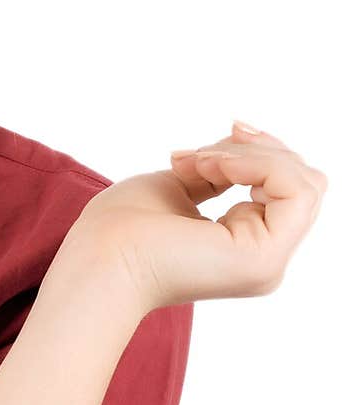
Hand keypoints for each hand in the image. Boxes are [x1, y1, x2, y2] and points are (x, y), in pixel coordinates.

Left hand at [65, 122, 327, 311]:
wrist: (98, 259)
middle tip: (201, 154)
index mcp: (247, 247)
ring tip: (199, 162)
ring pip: (305, 181)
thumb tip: (244, 142)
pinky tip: (211, 168)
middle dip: (255, 149)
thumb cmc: (120, 228)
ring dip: (249, 154)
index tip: (200, 151)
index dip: (253, 153)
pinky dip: (254, 163)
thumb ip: (221, 171)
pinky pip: (295, 190)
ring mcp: (269, 262)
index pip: (287, 188)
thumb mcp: (181, 184)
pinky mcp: (264, 258)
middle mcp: (266, 260)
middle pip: (303, 180)